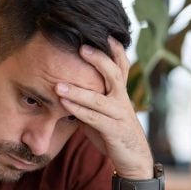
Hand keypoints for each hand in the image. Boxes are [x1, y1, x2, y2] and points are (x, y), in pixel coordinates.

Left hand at [56, 38, 153, 178]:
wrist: (133, 158)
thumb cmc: (112, 131)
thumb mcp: (101, 111)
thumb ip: (87, 97)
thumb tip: (64, 83)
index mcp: (120, 92)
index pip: (121, 65)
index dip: (115, 49)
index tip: (104, 32)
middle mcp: (122, 99)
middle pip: (114, 73)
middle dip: (98, 59)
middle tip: (81, 47)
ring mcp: (119, 115)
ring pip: (98, 98)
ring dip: (77, 90)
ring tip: (58, 84)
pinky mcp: (113, 130)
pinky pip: (93, 118)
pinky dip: (77, 110)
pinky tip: (63, 104)